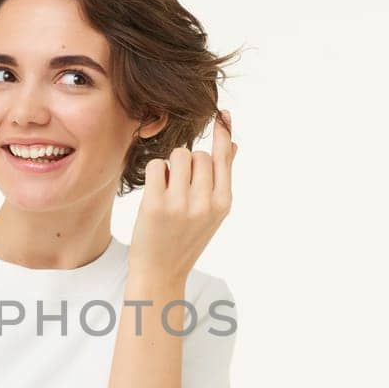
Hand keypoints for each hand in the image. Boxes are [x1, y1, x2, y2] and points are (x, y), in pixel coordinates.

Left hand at [128, 109, 236, 282]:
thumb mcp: (212, 214)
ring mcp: (181, 204)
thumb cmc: (185, 239)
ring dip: (170, 167)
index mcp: (223, 203)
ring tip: (168, 190)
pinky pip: (156, 166)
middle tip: (180, 188)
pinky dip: (154, 174)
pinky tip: (155, 192)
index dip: (223, 134)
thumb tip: (233, 145)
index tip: (223, 114)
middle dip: (187, 163)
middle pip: (198, 155)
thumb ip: (222, 179)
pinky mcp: (156, 204)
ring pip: (178, 156)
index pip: (223, 159)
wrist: (161, 273)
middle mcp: (206, 203)